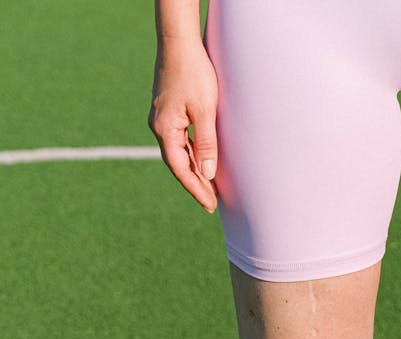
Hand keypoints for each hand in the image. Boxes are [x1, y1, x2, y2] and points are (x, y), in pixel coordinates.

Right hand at [148, 37, 218, 211]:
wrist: (179, 41)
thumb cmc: (193, 72)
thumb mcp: (204, 110)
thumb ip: (206, 144)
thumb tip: (208, 174)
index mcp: (165, 129)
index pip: (181, 169)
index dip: (195, 188)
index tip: (209, 205)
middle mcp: (159, 126)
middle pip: (178, 164)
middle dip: (195, 184)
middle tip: (211, 203)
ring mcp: (162, 118)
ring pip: (179, 152)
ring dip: (194, 169)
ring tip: (209, 187)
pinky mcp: (169, 110)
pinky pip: (180, 139)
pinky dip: (192, 153)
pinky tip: (203, 161)